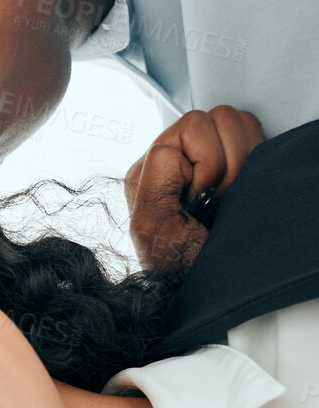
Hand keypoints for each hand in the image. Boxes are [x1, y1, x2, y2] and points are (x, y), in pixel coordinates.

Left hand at [125, 106, 263, 269]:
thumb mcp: (152, 225)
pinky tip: (241, 187)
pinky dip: (255, 156)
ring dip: (241, 160)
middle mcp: (176, 158)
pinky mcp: (234, 165)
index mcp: (151, 168)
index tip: (200, 196)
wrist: (206, 288)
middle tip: (217, 196)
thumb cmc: (177, 265)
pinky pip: (252, 133)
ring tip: (228, 194)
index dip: (207, 162)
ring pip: (235, 121)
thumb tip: (167, 149)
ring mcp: (206, 159)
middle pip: (216, 118)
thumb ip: (154, 182)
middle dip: (226, 162)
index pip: (191, 126)